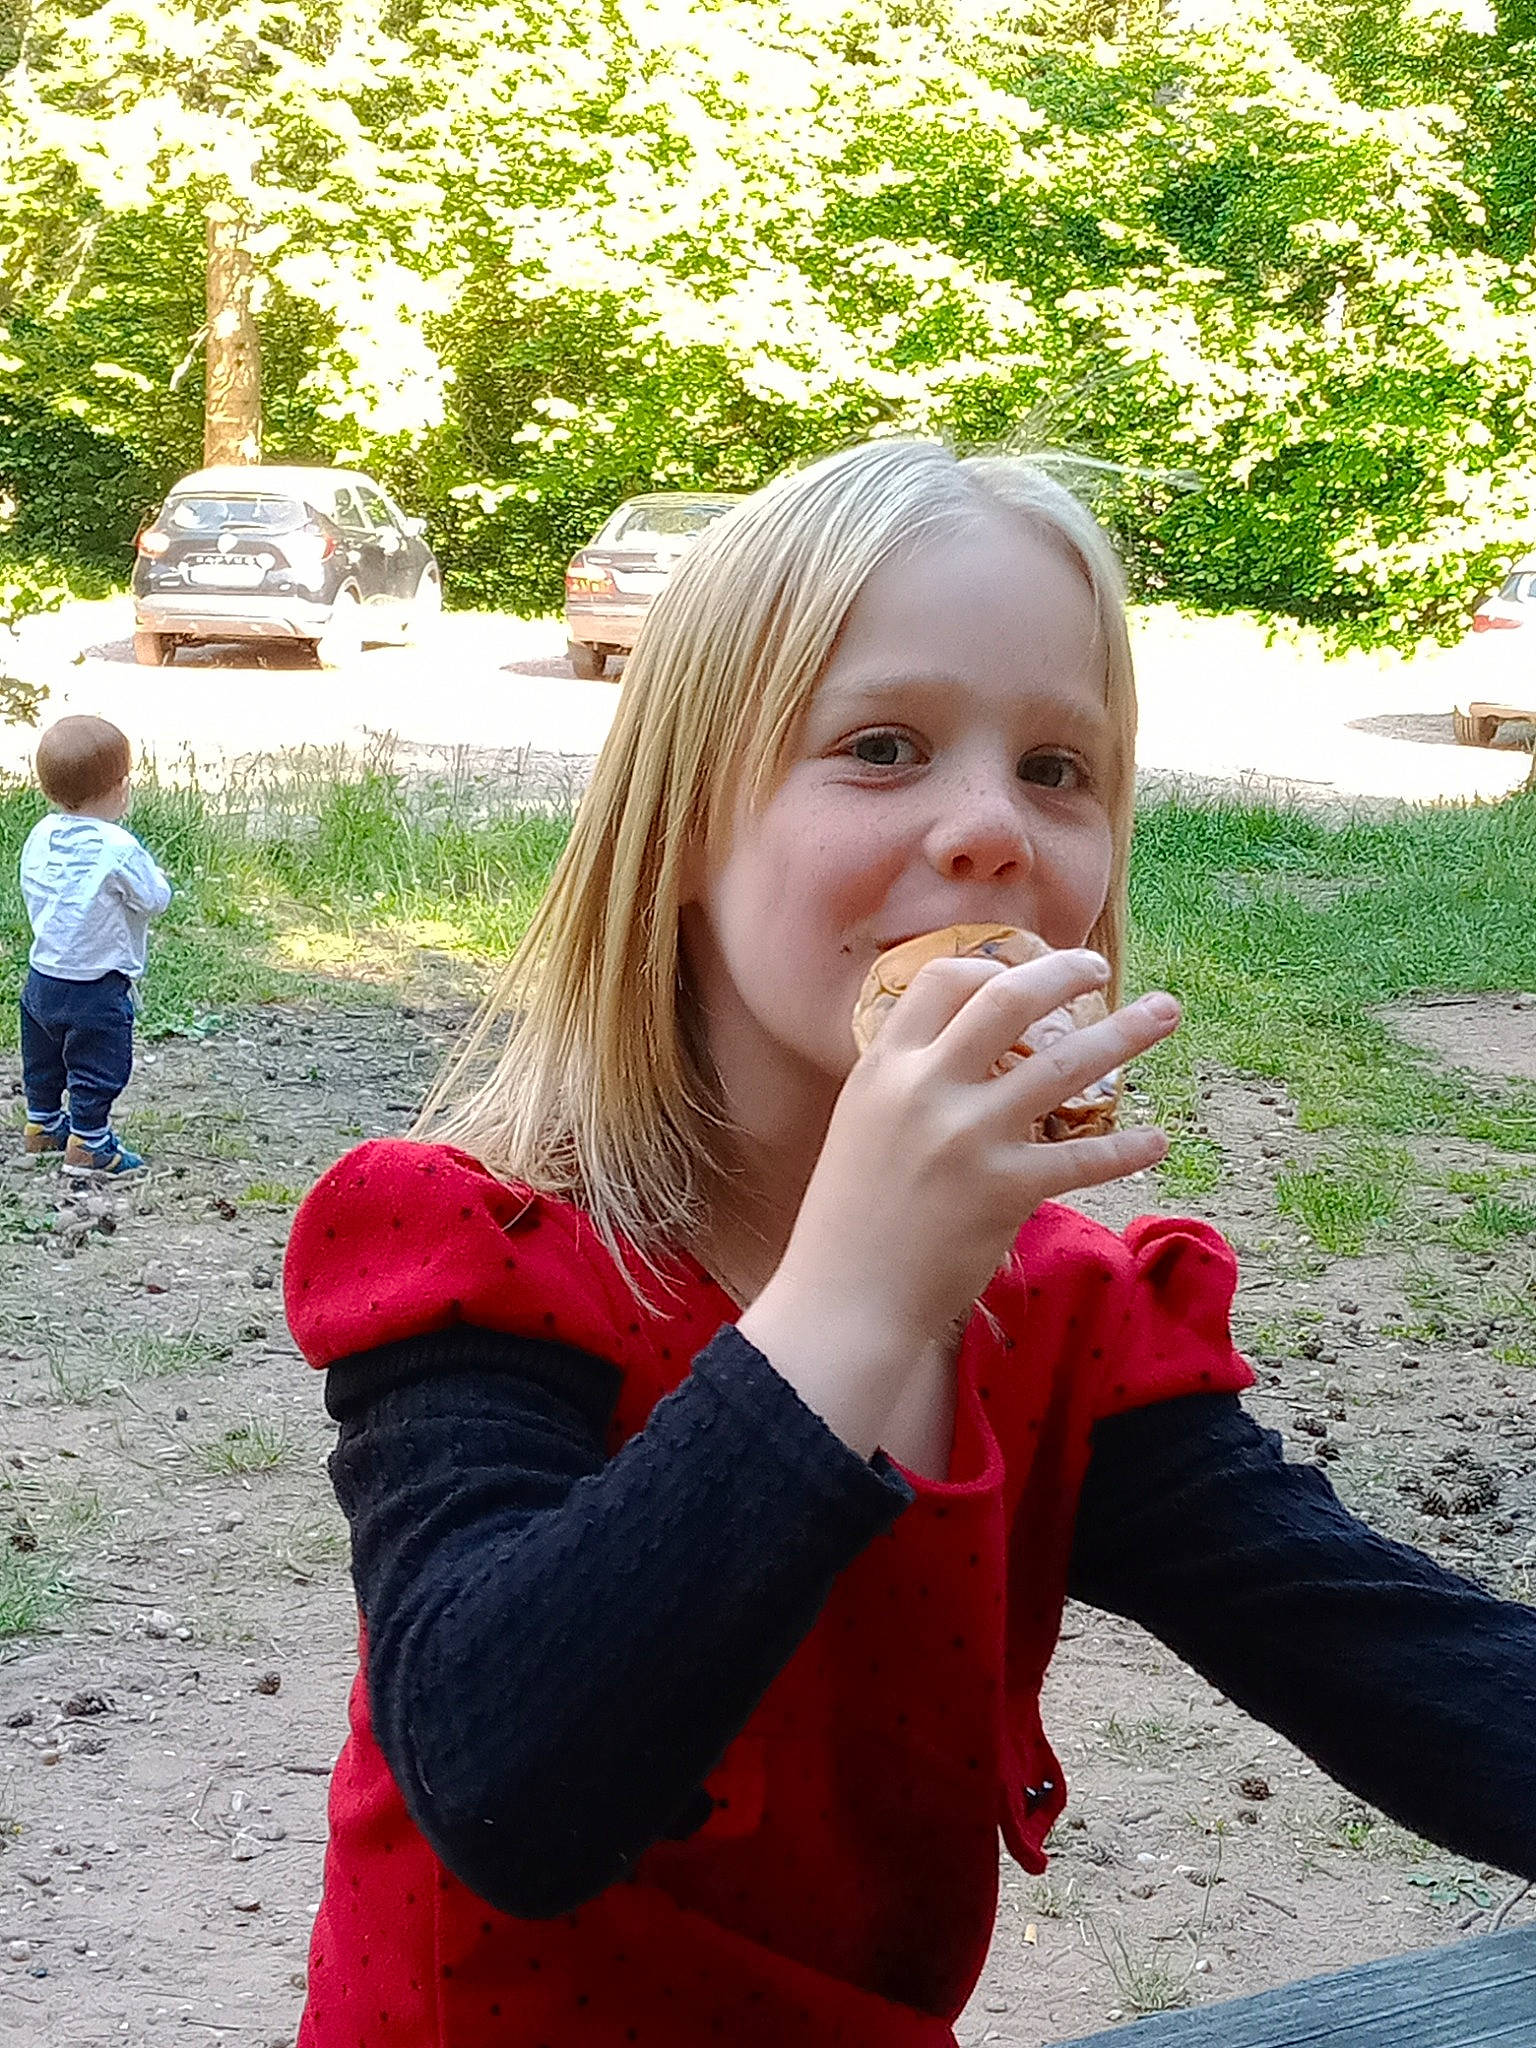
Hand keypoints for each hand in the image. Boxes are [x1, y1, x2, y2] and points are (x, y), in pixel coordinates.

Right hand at [738, 950, 1178, 1453]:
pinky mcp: (1004, 1191)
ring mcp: (969, 1138)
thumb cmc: (849, 1219)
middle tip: (1097, 967)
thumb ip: (906, 1084)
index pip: (942, 981)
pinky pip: (1083, 1158)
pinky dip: (1128, 1148)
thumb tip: (963, 1052)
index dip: (990, 964)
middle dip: (1064, 972)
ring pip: (1064, 1065)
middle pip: (1007, 999)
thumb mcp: (861, 1125)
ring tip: (1167, 1011)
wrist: (845, 1299)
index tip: (1024, 967)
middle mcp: (926, 1089)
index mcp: (884, 1067)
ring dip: (1125, 1032)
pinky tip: (1157, 1140)